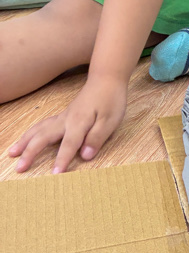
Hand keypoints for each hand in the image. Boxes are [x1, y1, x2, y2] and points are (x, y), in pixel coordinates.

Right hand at [8, 76, 126, 173]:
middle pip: (44, 137)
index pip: (69, 145)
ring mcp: (62, 117)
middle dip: (30, 153)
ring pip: (39, 129)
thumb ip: (97, 138)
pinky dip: (31, 133)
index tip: (55, 174)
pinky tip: (26, 139)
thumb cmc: (111, 99)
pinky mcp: (63, 115)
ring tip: (12, 153)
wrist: (106, 78)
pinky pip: (42, 125)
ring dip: (24, 141)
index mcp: (79, 122)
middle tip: (19, 168)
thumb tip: (85, 155)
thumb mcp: (111, 120)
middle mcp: (66, 120)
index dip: (62, 159)